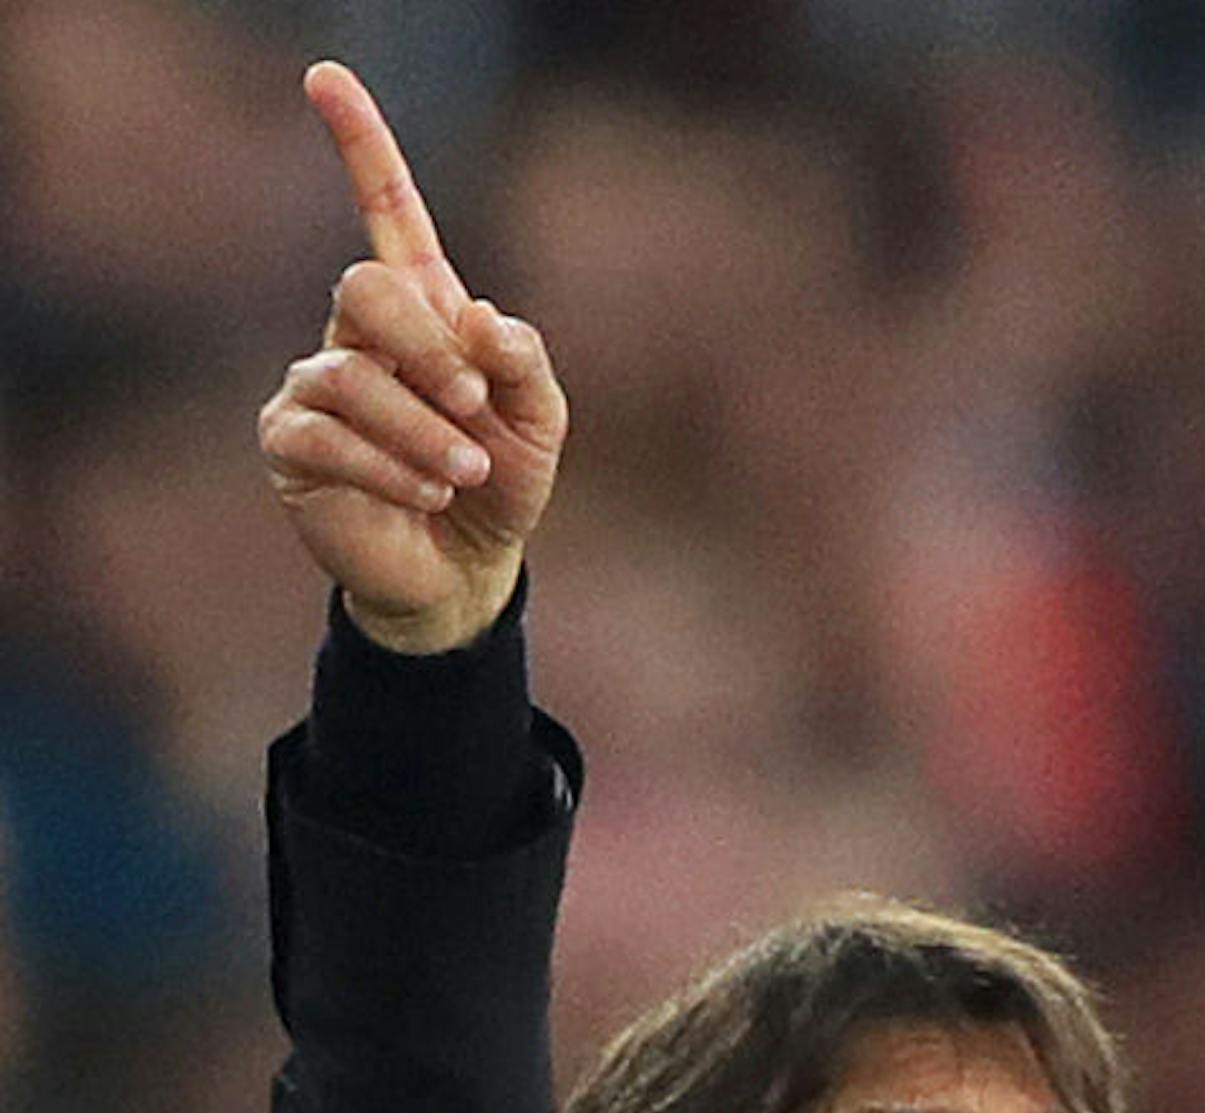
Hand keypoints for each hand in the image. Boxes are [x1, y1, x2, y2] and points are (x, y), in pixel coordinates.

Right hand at [258, 61, 567, 652]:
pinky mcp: (292, 444)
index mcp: (421, 311)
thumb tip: (477, 317)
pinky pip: (329, 436)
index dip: (360, 145)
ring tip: (466, 472)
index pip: (387, 212)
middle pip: (365, 286)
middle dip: (429, 348)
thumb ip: (523, 364)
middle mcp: (358, 334)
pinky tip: (431, 493)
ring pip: (352, 373)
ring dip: (423, 429)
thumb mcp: (539, 423)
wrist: (468, 571)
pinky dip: (393, 468)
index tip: (325, 76)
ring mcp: (315, 385)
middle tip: (476, 408)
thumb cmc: (502, 485)